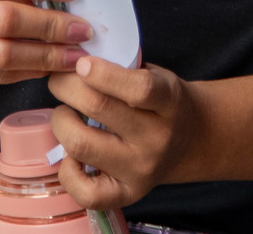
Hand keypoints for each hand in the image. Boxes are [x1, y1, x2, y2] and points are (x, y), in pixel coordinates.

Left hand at [48, 55, 204, 208]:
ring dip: (61, 121)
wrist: (192, 140)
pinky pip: (85, 192)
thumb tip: (74, 58)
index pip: (139, 88)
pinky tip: (70, 154)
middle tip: (60, 80)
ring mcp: (141, 170)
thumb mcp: (156, 75)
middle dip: (66, 86)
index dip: (102, 73)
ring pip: (81, 144)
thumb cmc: (162, 101)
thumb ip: (123, 67)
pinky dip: (67, 171)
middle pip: (98, 108)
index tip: (81, 63)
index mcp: (169, 101)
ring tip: (65, 113)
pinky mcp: (127, 194)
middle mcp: (156, 139)